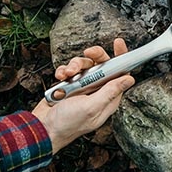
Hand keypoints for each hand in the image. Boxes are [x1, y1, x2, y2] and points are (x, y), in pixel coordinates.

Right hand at [33, 38, 134, 153]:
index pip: (120, 74)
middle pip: (102, 65)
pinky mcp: (70, 85)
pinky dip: (64, 70)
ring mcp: (83, 87)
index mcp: (109, 97)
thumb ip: (110, 92)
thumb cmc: (68, 123)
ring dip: (75, 65)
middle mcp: (98, 91)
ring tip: (68, 73)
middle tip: (88, 52)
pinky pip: (70, 70)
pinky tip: (60, 76)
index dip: (121, 58)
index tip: (118, 43)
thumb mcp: (92, 107)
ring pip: (85, 65)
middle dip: (95, 56)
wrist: (41, 128)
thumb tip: (129, 80)